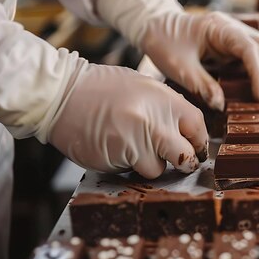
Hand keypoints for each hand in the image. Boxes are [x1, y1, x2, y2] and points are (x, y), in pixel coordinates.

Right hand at [49, 64, 207, 178]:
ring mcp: (136, 141)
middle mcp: (154, 121)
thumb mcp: (143, 87)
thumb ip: (166, 108)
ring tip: (132, 147)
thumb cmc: (102, 89)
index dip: (198, 141)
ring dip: (149, 164)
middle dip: (183, 161)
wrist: (60, 94)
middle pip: (185, 155)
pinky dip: (127, 166)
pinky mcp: (118, 158)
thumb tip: (187, 130)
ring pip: (158, 169)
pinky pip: (133, 171)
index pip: (197, 127)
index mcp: (164, 100)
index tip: (196, 148)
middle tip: (178, 161)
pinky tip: (115, 148)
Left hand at [141, 11, 258, 110]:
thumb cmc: (163, 41)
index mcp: (219, 28)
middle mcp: (231, 28)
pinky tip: (249, 91)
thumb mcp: (179, 67)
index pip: (250, 48)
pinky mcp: (230, 46)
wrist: (152, 27)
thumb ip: (202, 86)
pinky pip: (251, 58)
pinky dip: (255, 74)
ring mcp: (233, 36)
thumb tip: (222, 105)